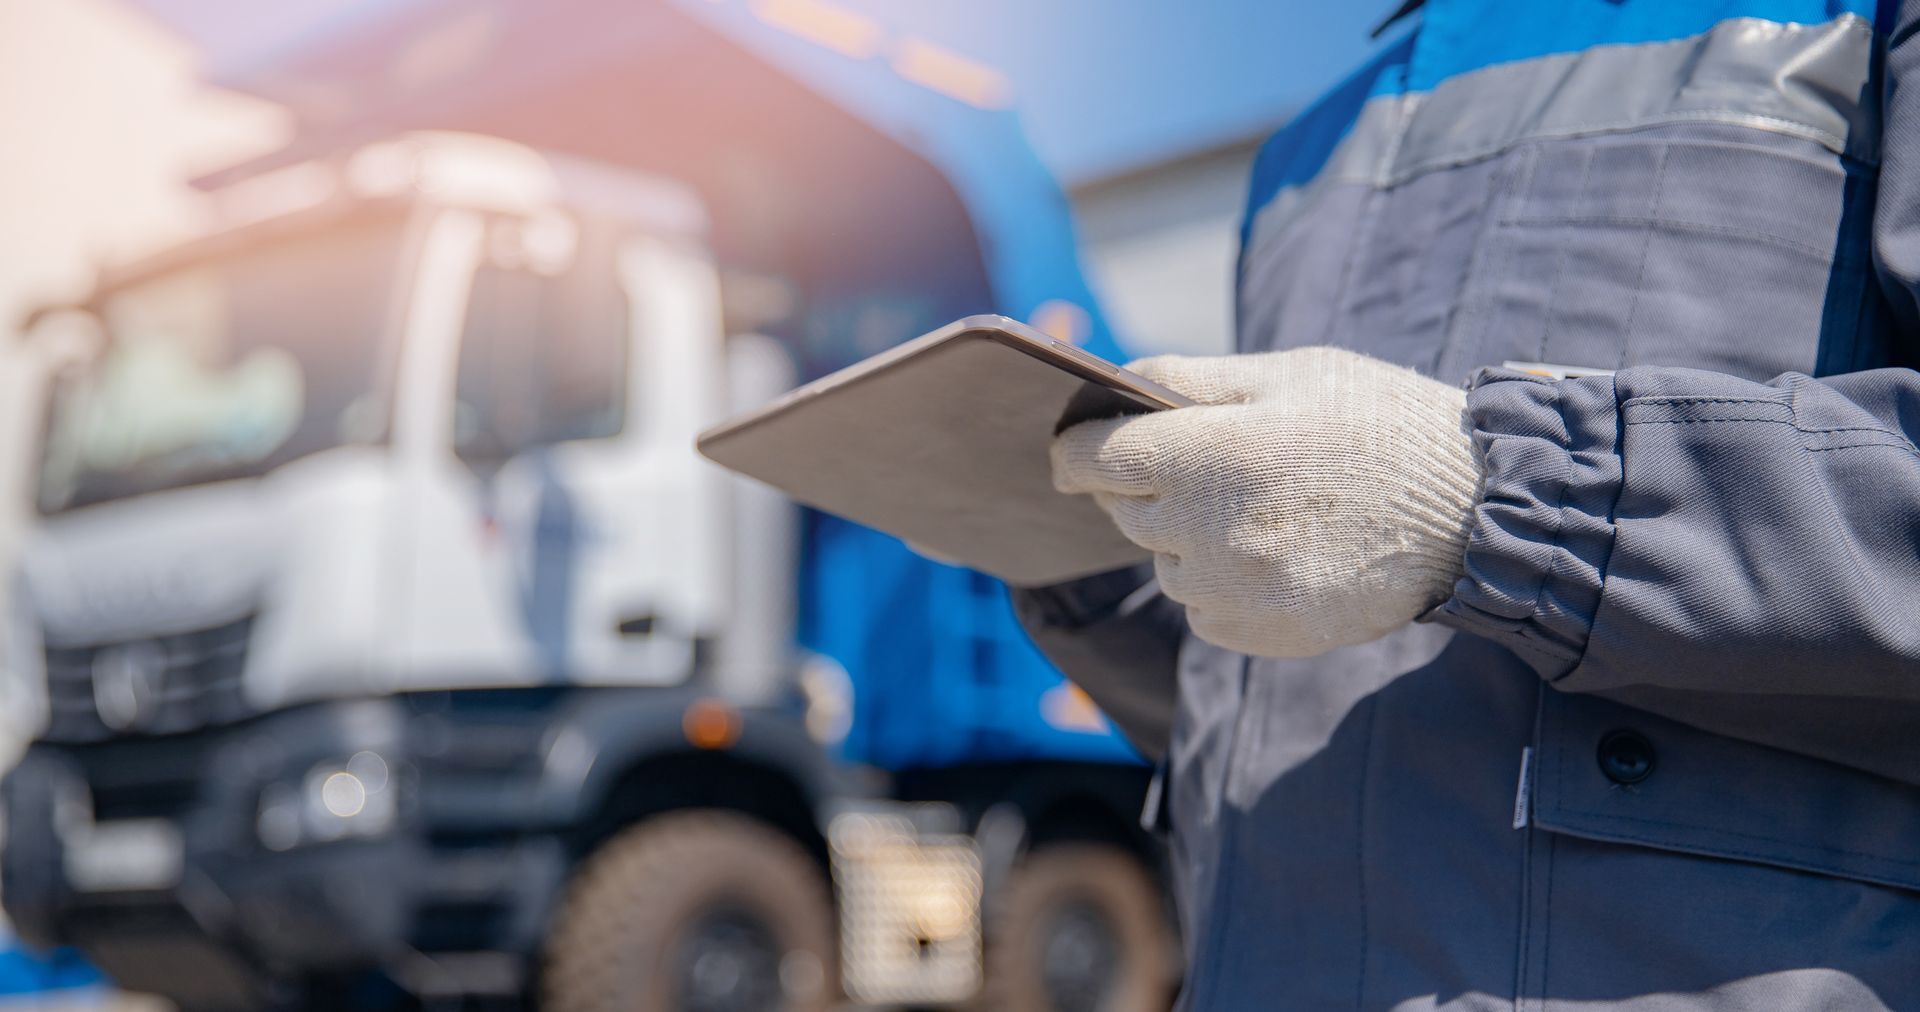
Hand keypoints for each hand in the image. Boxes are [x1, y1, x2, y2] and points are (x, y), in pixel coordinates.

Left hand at [1051, 346, 1481, 657]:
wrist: (1470, 514)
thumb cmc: (1376, 427)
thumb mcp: (1288, 375)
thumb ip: (1189, 379)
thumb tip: (1112, 384)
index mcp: (1209, 454)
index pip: (1092, 459)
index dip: (1076, 448)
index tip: (1075, 447)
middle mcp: (1206, 530)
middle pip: (1124, 509)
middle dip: (1144, 485)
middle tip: (1207, 465)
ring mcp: (1230, 591)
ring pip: (1164, 562)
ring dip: (1187, 537)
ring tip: (1262, 509)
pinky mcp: (1256, 633)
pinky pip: (1200, 609)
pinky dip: (1219, 584)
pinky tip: (1277, 554)